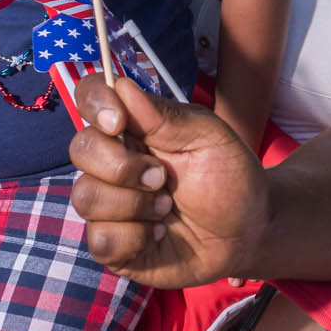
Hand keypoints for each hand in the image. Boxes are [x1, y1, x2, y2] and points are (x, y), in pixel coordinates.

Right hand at [68, 74, 268, 288]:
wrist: (249, 233)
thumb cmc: (230, 179)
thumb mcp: (210, 138)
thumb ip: (165, 116)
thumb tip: (121, 86)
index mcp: (134, 128)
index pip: (90, 98)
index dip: (94, 104)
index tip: (119, 122)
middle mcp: (113, 162)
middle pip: (81, 149)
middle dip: (123, 167)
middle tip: (163, 178)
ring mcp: (109, 204)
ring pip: (85, 197)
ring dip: (135, 205)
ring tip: (167, 208)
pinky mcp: (112, 244)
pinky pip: (100, 239)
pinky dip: (135, 237)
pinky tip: (159, 234)